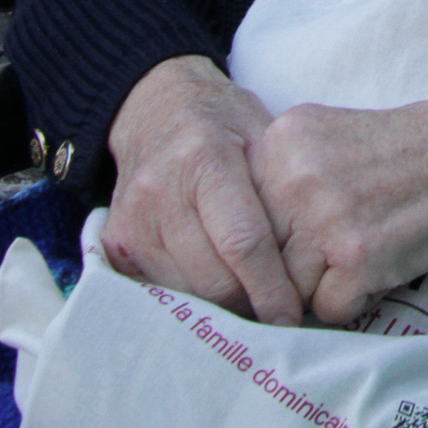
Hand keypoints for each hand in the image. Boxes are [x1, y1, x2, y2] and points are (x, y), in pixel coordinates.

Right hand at [104, 54, 302, 325]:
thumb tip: (312, 262)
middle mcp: (160, 190)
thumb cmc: (223, 124)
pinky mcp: (115, 243)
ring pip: (188, 293)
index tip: (293, 318)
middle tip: (277, 313)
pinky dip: (192, 298)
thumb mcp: (263, 135)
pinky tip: (215, 289)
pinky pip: (161, 291)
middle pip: (214, 279)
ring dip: (222, 307)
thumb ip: (281, 194)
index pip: (244, 243)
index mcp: (204, 157)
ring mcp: (132, 220)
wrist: (154, 109)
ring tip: (249, 299)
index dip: (272, 289)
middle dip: (251, 304)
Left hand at [250, 91, 427, 328]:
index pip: (237, 212)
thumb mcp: (329, 133)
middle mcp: (295, 177)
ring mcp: (326, 219)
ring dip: (318, 288)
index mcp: (282, 139)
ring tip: (355, 262)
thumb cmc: (408, 149)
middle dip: (286, 268)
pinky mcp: (358, 260)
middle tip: (319, 262)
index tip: (278, 247)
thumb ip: (281, 172)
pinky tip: (378, 271)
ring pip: (287, 287)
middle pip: (259, 253)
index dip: (261, 237)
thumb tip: (243, 240)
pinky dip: (352, 302)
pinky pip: (326, 309)